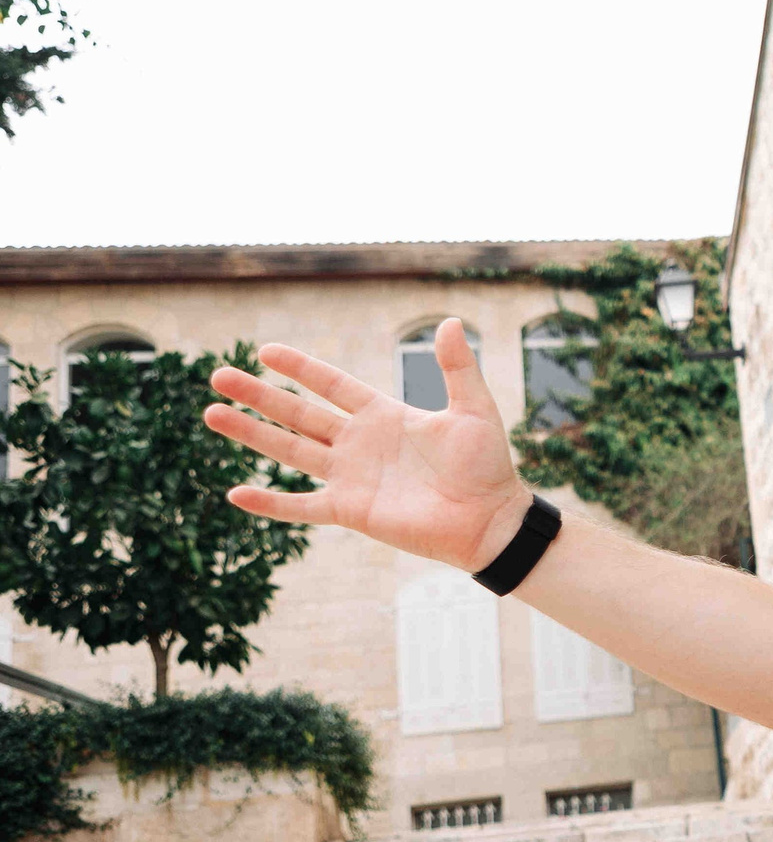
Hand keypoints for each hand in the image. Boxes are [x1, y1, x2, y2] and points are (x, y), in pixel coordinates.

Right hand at [203, 319, 533, 571]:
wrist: (491, 520)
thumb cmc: (487, 466)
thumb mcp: (473, 409)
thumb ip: (457, 368)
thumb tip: (448, 322)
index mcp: (384, 416)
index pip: (332, 386)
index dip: (300, 368)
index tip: (265, 350)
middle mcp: (360, 443)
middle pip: (298, 413)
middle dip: (259, 395)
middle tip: (218, 375)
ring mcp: (351, 477)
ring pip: (290, 450)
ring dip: (251, 434)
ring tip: (211, 414)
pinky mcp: (351, 510)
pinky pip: (302, 506)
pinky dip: (270, 502)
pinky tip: (235, 493)